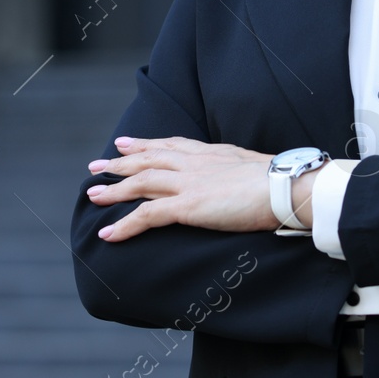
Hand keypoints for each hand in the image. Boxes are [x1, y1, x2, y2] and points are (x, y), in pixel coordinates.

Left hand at [86, 136, 275, 241]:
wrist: (285, 187)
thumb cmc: (279, 182)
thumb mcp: (252, 168)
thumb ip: (237, 172)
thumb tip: (240, 180)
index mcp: (210, 153)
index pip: (169, 145)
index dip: (145, 144)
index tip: (125, 143)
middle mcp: (194, 163)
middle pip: (147, 159)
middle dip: (120, 162)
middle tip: (96, 165)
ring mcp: (188, 183)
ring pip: (140, 183)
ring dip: (114, 189)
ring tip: (93, 195)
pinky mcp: (187, 206)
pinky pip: (146, 215)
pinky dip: (124, 225)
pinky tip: (108, 233)